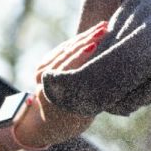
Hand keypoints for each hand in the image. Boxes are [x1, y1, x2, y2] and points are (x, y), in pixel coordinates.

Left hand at [15, 21, 108, 147]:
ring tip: (102, 26)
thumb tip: (110, 75)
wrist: (48, 124)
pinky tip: (91, 32)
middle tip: (105, 28)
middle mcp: (43, 79)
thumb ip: (93, 94)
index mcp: (52, 92)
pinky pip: (62, 49)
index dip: (83, 54)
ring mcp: (40, 70)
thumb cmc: (73, 121)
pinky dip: (77, 40)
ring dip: (85, 36)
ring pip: (66, 48)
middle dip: (87, 39)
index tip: (98, 43)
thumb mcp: (85, 112)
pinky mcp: (43, 64)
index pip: (69, 67)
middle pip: (68, 53)